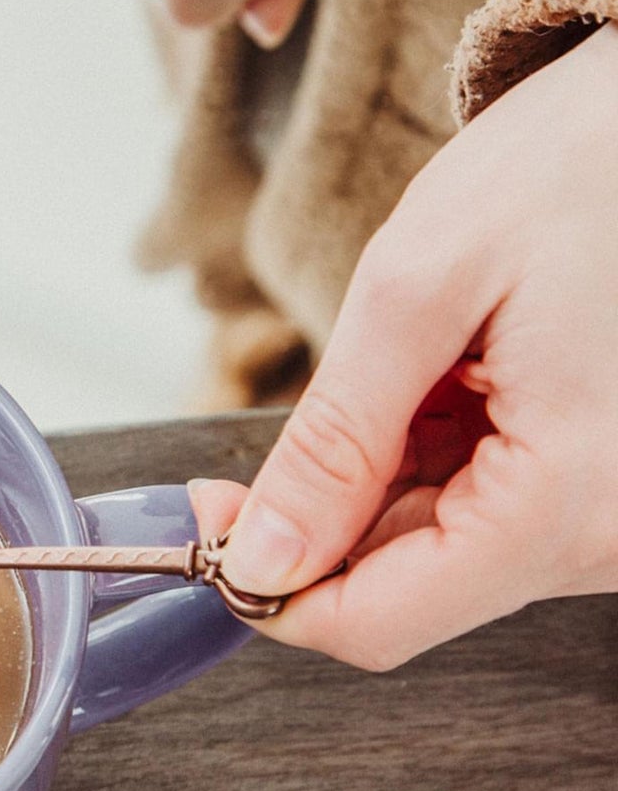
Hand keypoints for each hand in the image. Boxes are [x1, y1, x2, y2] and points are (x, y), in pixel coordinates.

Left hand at [189, 25, 617, 668]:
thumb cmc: (583, 165)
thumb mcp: (421, 289)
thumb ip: (334, 441)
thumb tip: (261, 561)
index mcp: (566, 505)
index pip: (372, 625)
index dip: (265, 585)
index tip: (212, 515)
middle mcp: (604, 539)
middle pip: (399, 592)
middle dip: (317, 520)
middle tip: (304, 413)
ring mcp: (607, 521)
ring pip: (432, 553)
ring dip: (378, 478)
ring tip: (414, 364)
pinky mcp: (600, 492)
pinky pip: (480, 511)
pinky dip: (429, 457)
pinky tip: (450, 377)